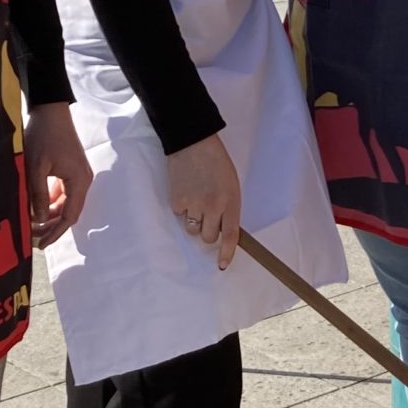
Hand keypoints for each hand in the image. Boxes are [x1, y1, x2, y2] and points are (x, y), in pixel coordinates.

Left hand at [24, 104, 91, 245]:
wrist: (50, 110)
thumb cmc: (44, 136)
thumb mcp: (36, 167)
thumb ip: (37, 195)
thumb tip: (38, 220)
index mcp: (79, 181)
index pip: (69, 216)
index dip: (55, 233)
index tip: (40, 244)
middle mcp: (82, 181)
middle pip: (68, 212)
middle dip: (51, 226)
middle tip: (32, 237)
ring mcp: (77, 175)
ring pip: (65, 204)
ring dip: (49, 214)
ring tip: (31, 224)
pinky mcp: (70, 170)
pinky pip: (62, 193)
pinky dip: (50, 202)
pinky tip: (35, 206)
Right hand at [168, 131, 240, 268]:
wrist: (193, 143)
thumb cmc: (216, 163)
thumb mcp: (231, 184)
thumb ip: (228, 207)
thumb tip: (221, 229)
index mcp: (230, 201)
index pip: (230, 235)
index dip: (226, 253)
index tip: (222, 265)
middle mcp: (213, 206)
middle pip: (209, 237)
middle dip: (208, 232)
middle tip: (207, 217)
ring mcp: (193, 204)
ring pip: (192, 230)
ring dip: (194, 222)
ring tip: (195, 202)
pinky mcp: (176, 200)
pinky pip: (179, 216)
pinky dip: (182, 209)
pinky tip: (186, 192)